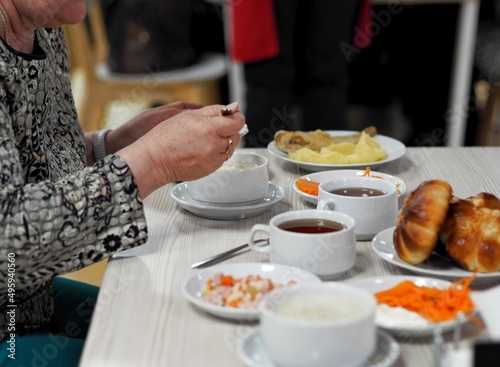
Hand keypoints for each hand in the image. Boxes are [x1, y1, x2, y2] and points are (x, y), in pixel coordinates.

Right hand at [117, 104, 244, 197]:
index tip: (231, 116)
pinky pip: (221, 159)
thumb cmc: (167, 135)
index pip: (238, 122)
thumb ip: (214, 110)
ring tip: (205, 140)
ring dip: (223, 142)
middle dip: (229, 130)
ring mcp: (214, 158)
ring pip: (230, 148)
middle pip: (236, 135)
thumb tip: (234, 107)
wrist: (155, 160)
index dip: (236, 118)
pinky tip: (201, 150)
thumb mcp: (189, 115)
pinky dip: (216, 153)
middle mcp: (214, 144)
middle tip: (214, 128)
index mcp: (210, 127)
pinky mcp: (211, 169)